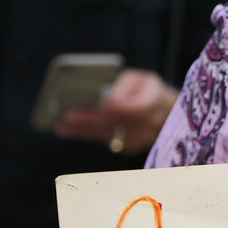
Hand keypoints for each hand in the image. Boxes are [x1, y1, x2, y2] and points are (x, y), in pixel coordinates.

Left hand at [53, 68, 177, 154]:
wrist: (166, 114)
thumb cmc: (148, 90)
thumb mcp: (143, 79)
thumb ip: (126, 84)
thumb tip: (109, 98)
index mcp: (158, 101)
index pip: (141, 107)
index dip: (122, 106)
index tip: (105, 104)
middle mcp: (152, 124)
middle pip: (118, 122)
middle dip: (92, 118)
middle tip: (68, 113)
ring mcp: (141, 139)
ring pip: (108, 134)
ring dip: (82, 129)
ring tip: (60, 123)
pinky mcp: (129, 147)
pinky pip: (104, 140)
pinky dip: (85, 134)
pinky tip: (67, 129)